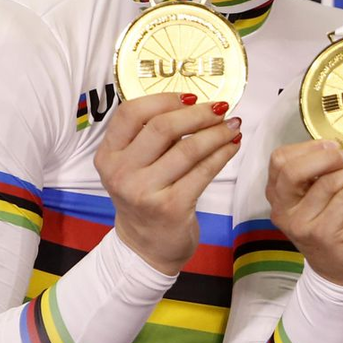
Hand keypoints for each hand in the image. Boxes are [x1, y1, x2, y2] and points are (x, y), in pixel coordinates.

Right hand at [95, 93, 241, 275]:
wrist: (146, 247)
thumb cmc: (146, 197)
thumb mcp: (135, 166)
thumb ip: (151, 137)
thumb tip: (195, 102)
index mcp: (108, 155)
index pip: (131, 113)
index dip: (164, 99)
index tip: (192, 95)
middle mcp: (121, 172)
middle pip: (162, 128)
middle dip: (198, 114)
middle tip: (221, 108)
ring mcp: (144, 191)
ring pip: (187, 149)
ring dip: (217, 133)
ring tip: (234, 125)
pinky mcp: (170, 207)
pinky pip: (203, 172)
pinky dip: (222, 154)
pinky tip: (233, 146)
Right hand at [265, 141, 342, 286]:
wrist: (342, 270)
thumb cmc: (336, 227)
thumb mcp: (326, 197)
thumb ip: (326, 174)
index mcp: (279, 196)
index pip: (280, 160)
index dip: (307, 147)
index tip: (334, 144)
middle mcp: (283, 210)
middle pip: (292, 170)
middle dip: (325, 156)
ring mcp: (300, 223)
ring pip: (327, 183)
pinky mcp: (322, 233)